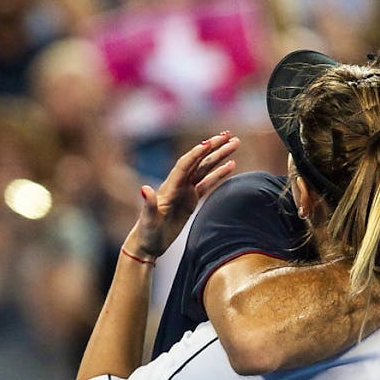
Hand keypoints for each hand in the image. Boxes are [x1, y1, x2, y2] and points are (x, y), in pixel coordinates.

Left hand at [126, 132, 239, 258]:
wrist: (148, 244)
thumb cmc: (147, 233)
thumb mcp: (148, 220)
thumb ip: (149, 204)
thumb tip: (145, 189)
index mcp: (170, 186)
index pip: (185, 164)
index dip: (197, 154)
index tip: (209, 143)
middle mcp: (178, 184)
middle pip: (199, 161)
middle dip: (213, 147)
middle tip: (229, 135)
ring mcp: (185, 190)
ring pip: (205, 168)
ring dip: (219, 155)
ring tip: (234, 144)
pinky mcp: (191, 199)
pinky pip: (208, 182)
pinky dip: (219, 173)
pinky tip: (231, 165)